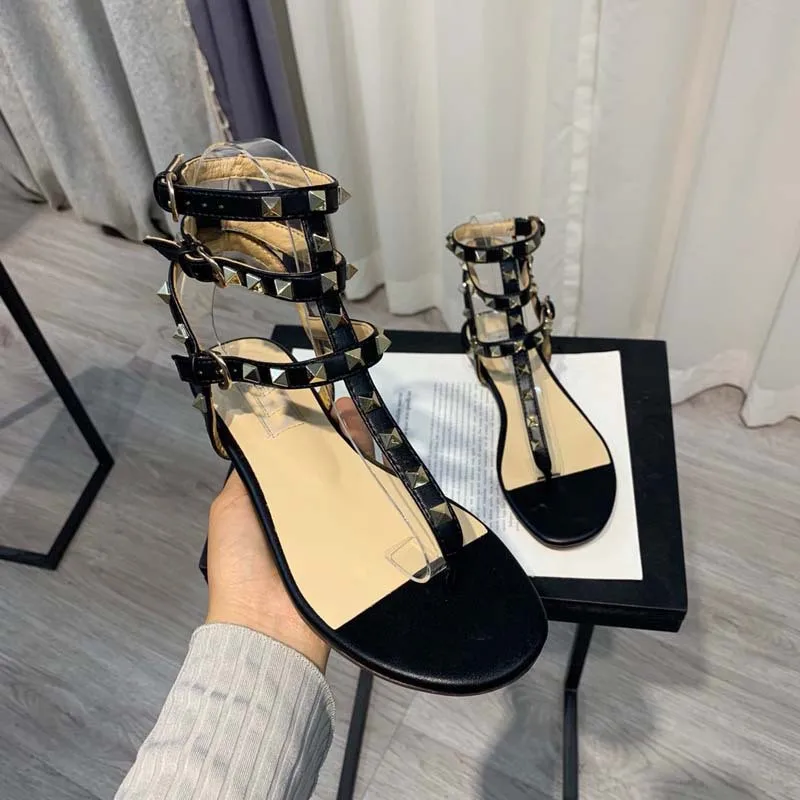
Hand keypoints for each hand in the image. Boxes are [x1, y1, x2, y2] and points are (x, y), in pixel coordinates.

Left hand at [205, 397, 372, 671]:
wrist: (267, 624)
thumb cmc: (241, 561)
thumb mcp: (231, 506)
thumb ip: (250, 474)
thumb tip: (261, 439)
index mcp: (273, 500)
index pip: (293, 458)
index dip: (304, 430)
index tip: (316, 401)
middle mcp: (305, 509)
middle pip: (325, 465)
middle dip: (337, 433)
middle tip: (351, 404)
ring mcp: (334, 525)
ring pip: (349, 481)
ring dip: (358, 449)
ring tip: (366, 417)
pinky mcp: (358, 543)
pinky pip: (369, 508)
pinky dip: (378, 484)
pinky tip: (384, 456)